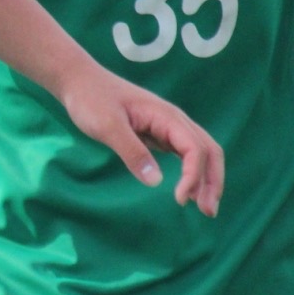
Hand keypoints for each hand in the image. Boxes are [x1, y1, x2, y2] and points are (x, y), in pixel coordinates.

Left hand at [58, 66, 223, 216]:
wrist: (80, 81)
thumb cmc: (91, 100)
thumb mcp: (107, 126)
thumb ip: (131, 151)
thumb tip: (156, 182)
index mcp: (166, 116)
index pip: (195, 148)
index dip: (194, 176)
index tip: (180, 200)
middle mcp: (173, 121)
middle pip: (208, 150)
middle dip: (213, 181)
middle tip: (209, 212)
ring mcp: (167, 127)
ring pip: (200, 153)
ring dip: (206, 179)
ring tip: (204, 207)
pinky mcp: (157, 134)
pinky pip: (185, 154)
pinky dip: (192, 173)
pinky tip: (188, 191)